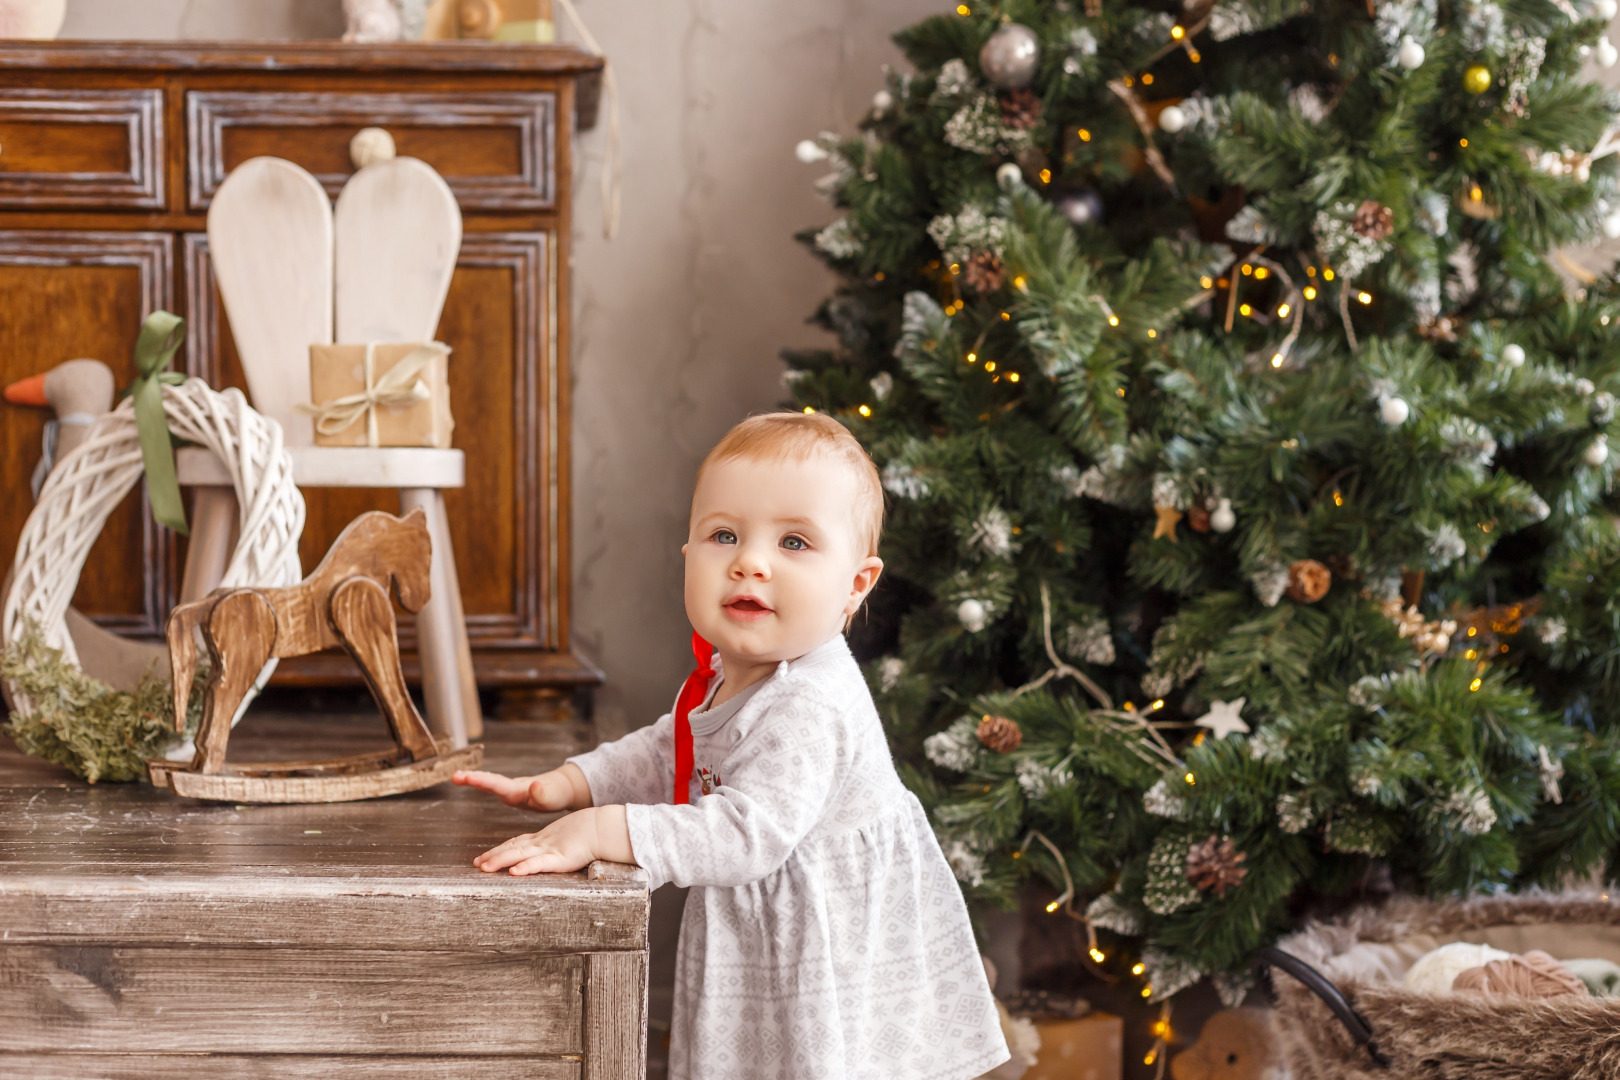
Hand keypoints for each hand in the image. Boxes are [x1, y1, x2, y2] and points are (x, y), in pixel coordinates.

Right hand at [452, 762, 589, 811]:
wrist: (560, 788)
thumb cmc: (556, 795)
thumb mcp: (552, 798)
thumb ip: (542, 795)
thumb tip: (534, 785)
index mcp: (519, 791)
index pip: (498, 785)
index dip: (482, 782)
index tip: (468, 777)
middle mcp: (512, 787)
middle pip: (490, 780)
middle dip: (472, 778)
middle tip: (454, 776)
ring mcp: (510, 788)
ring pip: (489, 781)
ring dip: (472, 778)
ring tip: (455, 776)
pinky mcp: (509, 791)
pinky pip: (491, 785)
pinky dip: (478, 781)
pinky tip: (466, 779)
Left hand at [475, 806, 622, 875]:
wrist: (604, 827)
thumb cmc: (591, 832)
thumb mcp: (567, 838)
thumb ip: (557, 846)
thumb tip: (554, 852)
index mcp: (544, 838)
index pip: (516, 843)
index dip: (499, 850)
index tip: (483, 857)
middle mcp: (543, 843)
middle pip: (512, 848)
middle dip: (493, 855)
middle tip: (476, 864)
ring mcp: (550, 850)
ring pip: (519, 855)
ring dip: (500, 860)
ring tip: (484, 867)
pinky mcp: (560, 858)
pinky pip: (540, 863)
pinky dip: (526, 867)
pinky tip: (515, 872)